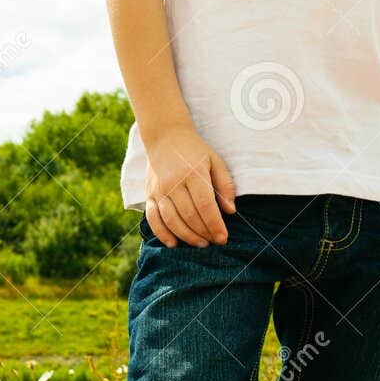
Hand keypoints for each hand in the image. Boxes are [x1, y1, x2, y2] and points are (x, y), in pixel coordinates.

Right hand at [142, 125, 236, 245]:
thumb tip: (230, 210)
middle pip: (189, 216)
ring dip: (187, 236)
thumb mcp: (215, 161)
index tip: (223, 238)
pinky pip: (153, 218)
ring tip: (201, 244)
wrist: (165, 136)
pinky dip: (162, 233)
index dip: (215, 225)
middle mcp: (174, 183)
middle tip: (215, 242)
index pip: (205, 206)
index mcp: (193, 174)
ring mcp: (159, 190)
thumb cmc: (194, 150)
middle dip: (204, 233)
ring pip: (172, 220)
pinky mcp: (149, 195)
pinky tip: (173, 244)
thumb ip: (225, 185)